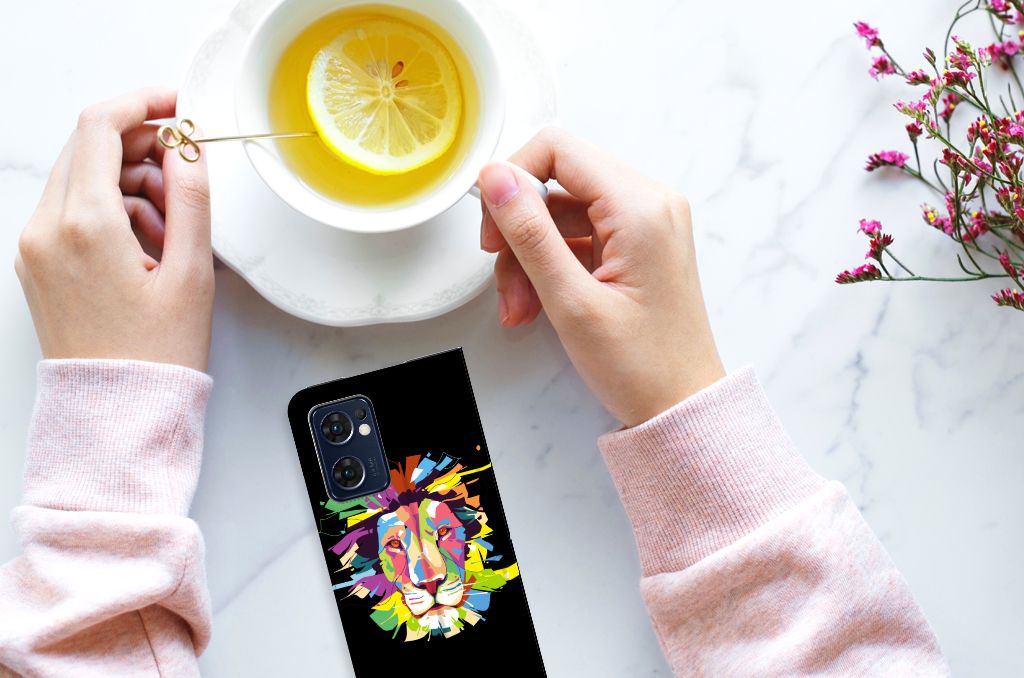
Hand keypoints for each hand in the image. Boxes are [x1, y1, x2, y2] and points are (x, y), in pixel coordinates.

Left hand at [15, 88, 213, 371]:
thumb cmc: (155, 355)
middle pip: (88, 148)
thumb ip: (192, 198)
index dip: (143, 103)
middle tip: (185, 173)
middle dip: (141, 147)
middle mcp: (47, 229)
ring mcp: (36, 246)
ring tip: (173, 227)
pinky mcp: (38, 263)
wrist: (117, 411)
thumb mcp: (192, 272)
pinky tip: (147, 244)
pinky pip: (72, 210)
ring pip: (82, 178)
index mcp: (85, 225)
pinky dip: (111, 209)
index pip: (101, 127)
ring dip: (129, 182)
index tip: (176, 105)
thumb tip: (188, 148)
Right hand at [478, 128, 723, 426]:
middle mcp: (649, 203)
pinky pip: (578, 237)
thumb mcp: (571, 301)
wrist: (682, 407)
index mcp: (640, 207)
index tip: (493, 226)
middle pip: (557, 182)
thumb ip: (529, 233)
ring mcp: (644, 224)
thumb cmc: (641, 366)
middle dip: (519, 230)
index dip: (513, 179)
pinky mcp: (637, 245)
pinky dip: (550, 267)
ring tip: (520, 308)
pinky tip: (537, 306)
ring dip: (529, 257)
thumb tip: (495, 177)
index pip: (558, 149)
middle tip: (502, 277)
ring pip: (561, 214)